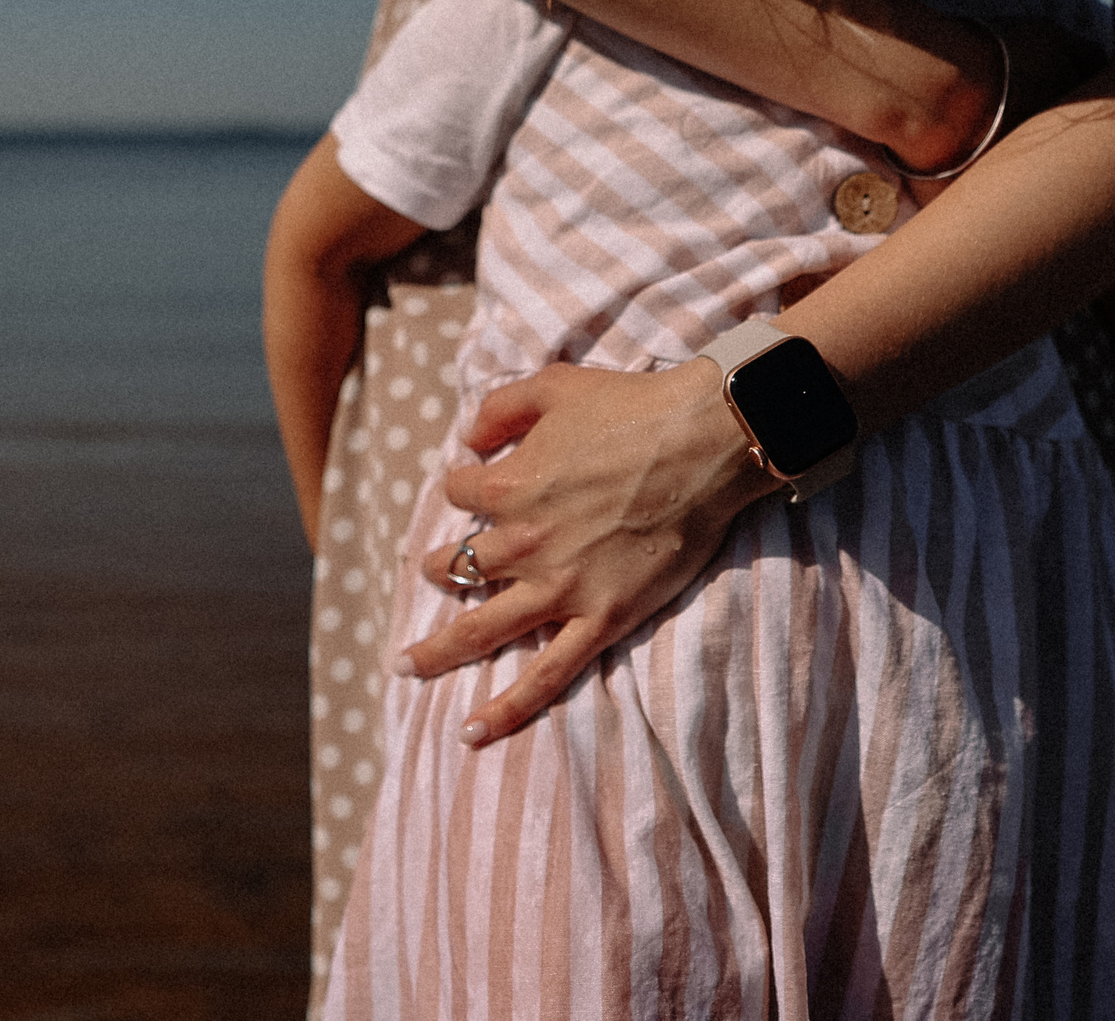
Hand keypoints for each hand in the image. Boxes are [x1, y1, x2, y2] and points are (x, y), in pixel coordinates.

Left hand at [401, 360, 781, 745]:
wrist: (704, 443)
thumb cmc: (631, 407)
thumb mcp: (552, 384)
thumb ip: (499, 407)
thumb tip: (466, 438)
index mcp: (507, 487)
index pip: (460, 494)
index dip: (464, 485)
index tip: (475, 483)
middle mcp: (523, 543)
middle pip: (458, 565)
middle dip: (435, 568)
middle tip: (428, 572)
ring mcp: (560, 588)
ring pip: (481, 630)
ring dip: (438, 650)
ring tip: (410, 664)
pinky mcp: (601, 619)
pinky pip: (545, 675)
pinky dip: (508, 707)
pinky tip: (473, 730)